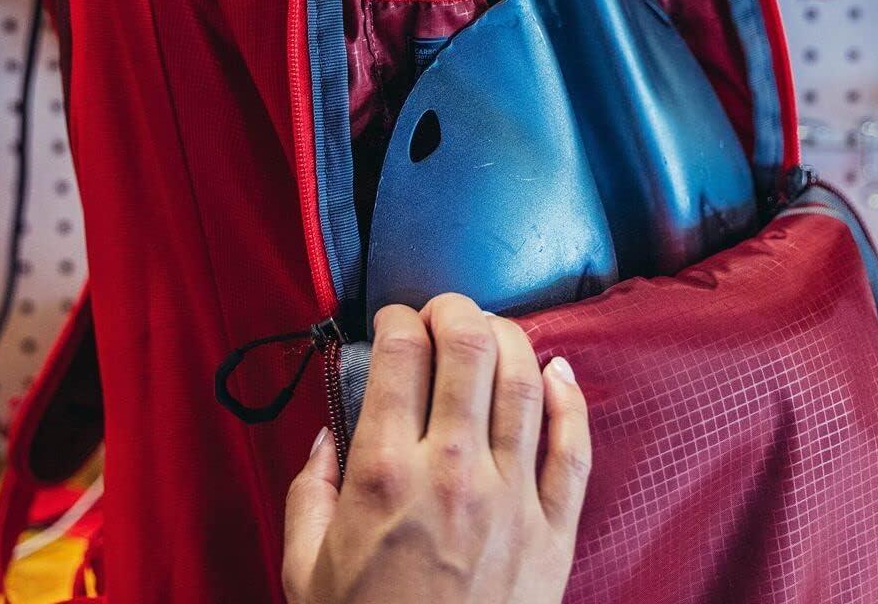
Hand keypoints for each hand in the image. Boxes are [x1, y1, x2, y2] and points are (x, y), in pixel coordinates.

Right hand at [283, 294, 589, 603]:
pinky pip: (574, 447)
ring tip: (490, 331)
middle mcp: (453, 471)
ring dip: (509, 336)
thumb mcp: (304, 569)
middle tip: (442, 312)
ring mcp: (512, 499)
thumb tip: (328, 434)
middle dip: (455, 309)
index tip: (392, 322)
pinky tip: (557, 370)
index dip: (395, 318)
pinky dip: (570, 398)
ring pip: (524, 380)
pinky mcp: (554, 532)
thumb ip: (308, 490)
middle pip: (469, 347)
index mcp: (384, 475)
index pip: (400, 354)